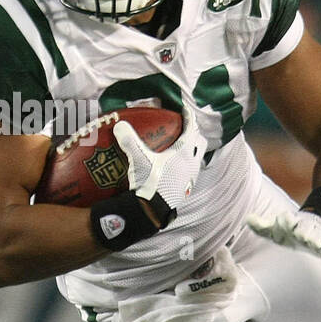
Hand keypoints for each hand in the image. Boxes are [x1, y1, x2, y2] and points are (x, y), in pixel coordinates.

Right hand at [113, 110, 205, 225]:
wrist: (153, 211)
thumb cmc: (150, 183)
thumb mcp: (139, 160)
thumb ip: (130, 141)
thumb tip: (119, 124)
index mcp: (184, 153)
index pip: (192, 129)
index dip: (189, 118)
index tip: (185, 110)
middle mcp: (192, 164)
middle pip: (200, 143)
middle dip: (195, 134)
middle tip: (184, 128)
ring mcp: (191, 177)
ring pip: (198, 158)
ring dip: (192, 150)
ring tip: (181, 147)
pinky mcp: (187, 188)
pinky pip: (191, 171)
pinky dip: (187, 164)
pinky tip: (175, 167)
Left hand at [246, 208, 320, 261]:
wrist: (307, 228)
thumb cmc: (286, 230)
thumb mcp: (272, 228)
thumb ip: (260, 225)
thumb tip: (247, 218)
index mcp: (290, 223)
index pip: (288, 219)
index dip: (286, 219)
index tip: (283, 218)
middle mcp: (303, 228)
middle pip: (305, 227)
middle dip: (302, 230)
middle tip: (300, 234)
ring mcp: (314, 236)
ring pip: (317, 237)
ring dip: (315, 239)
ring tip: (311, 242)